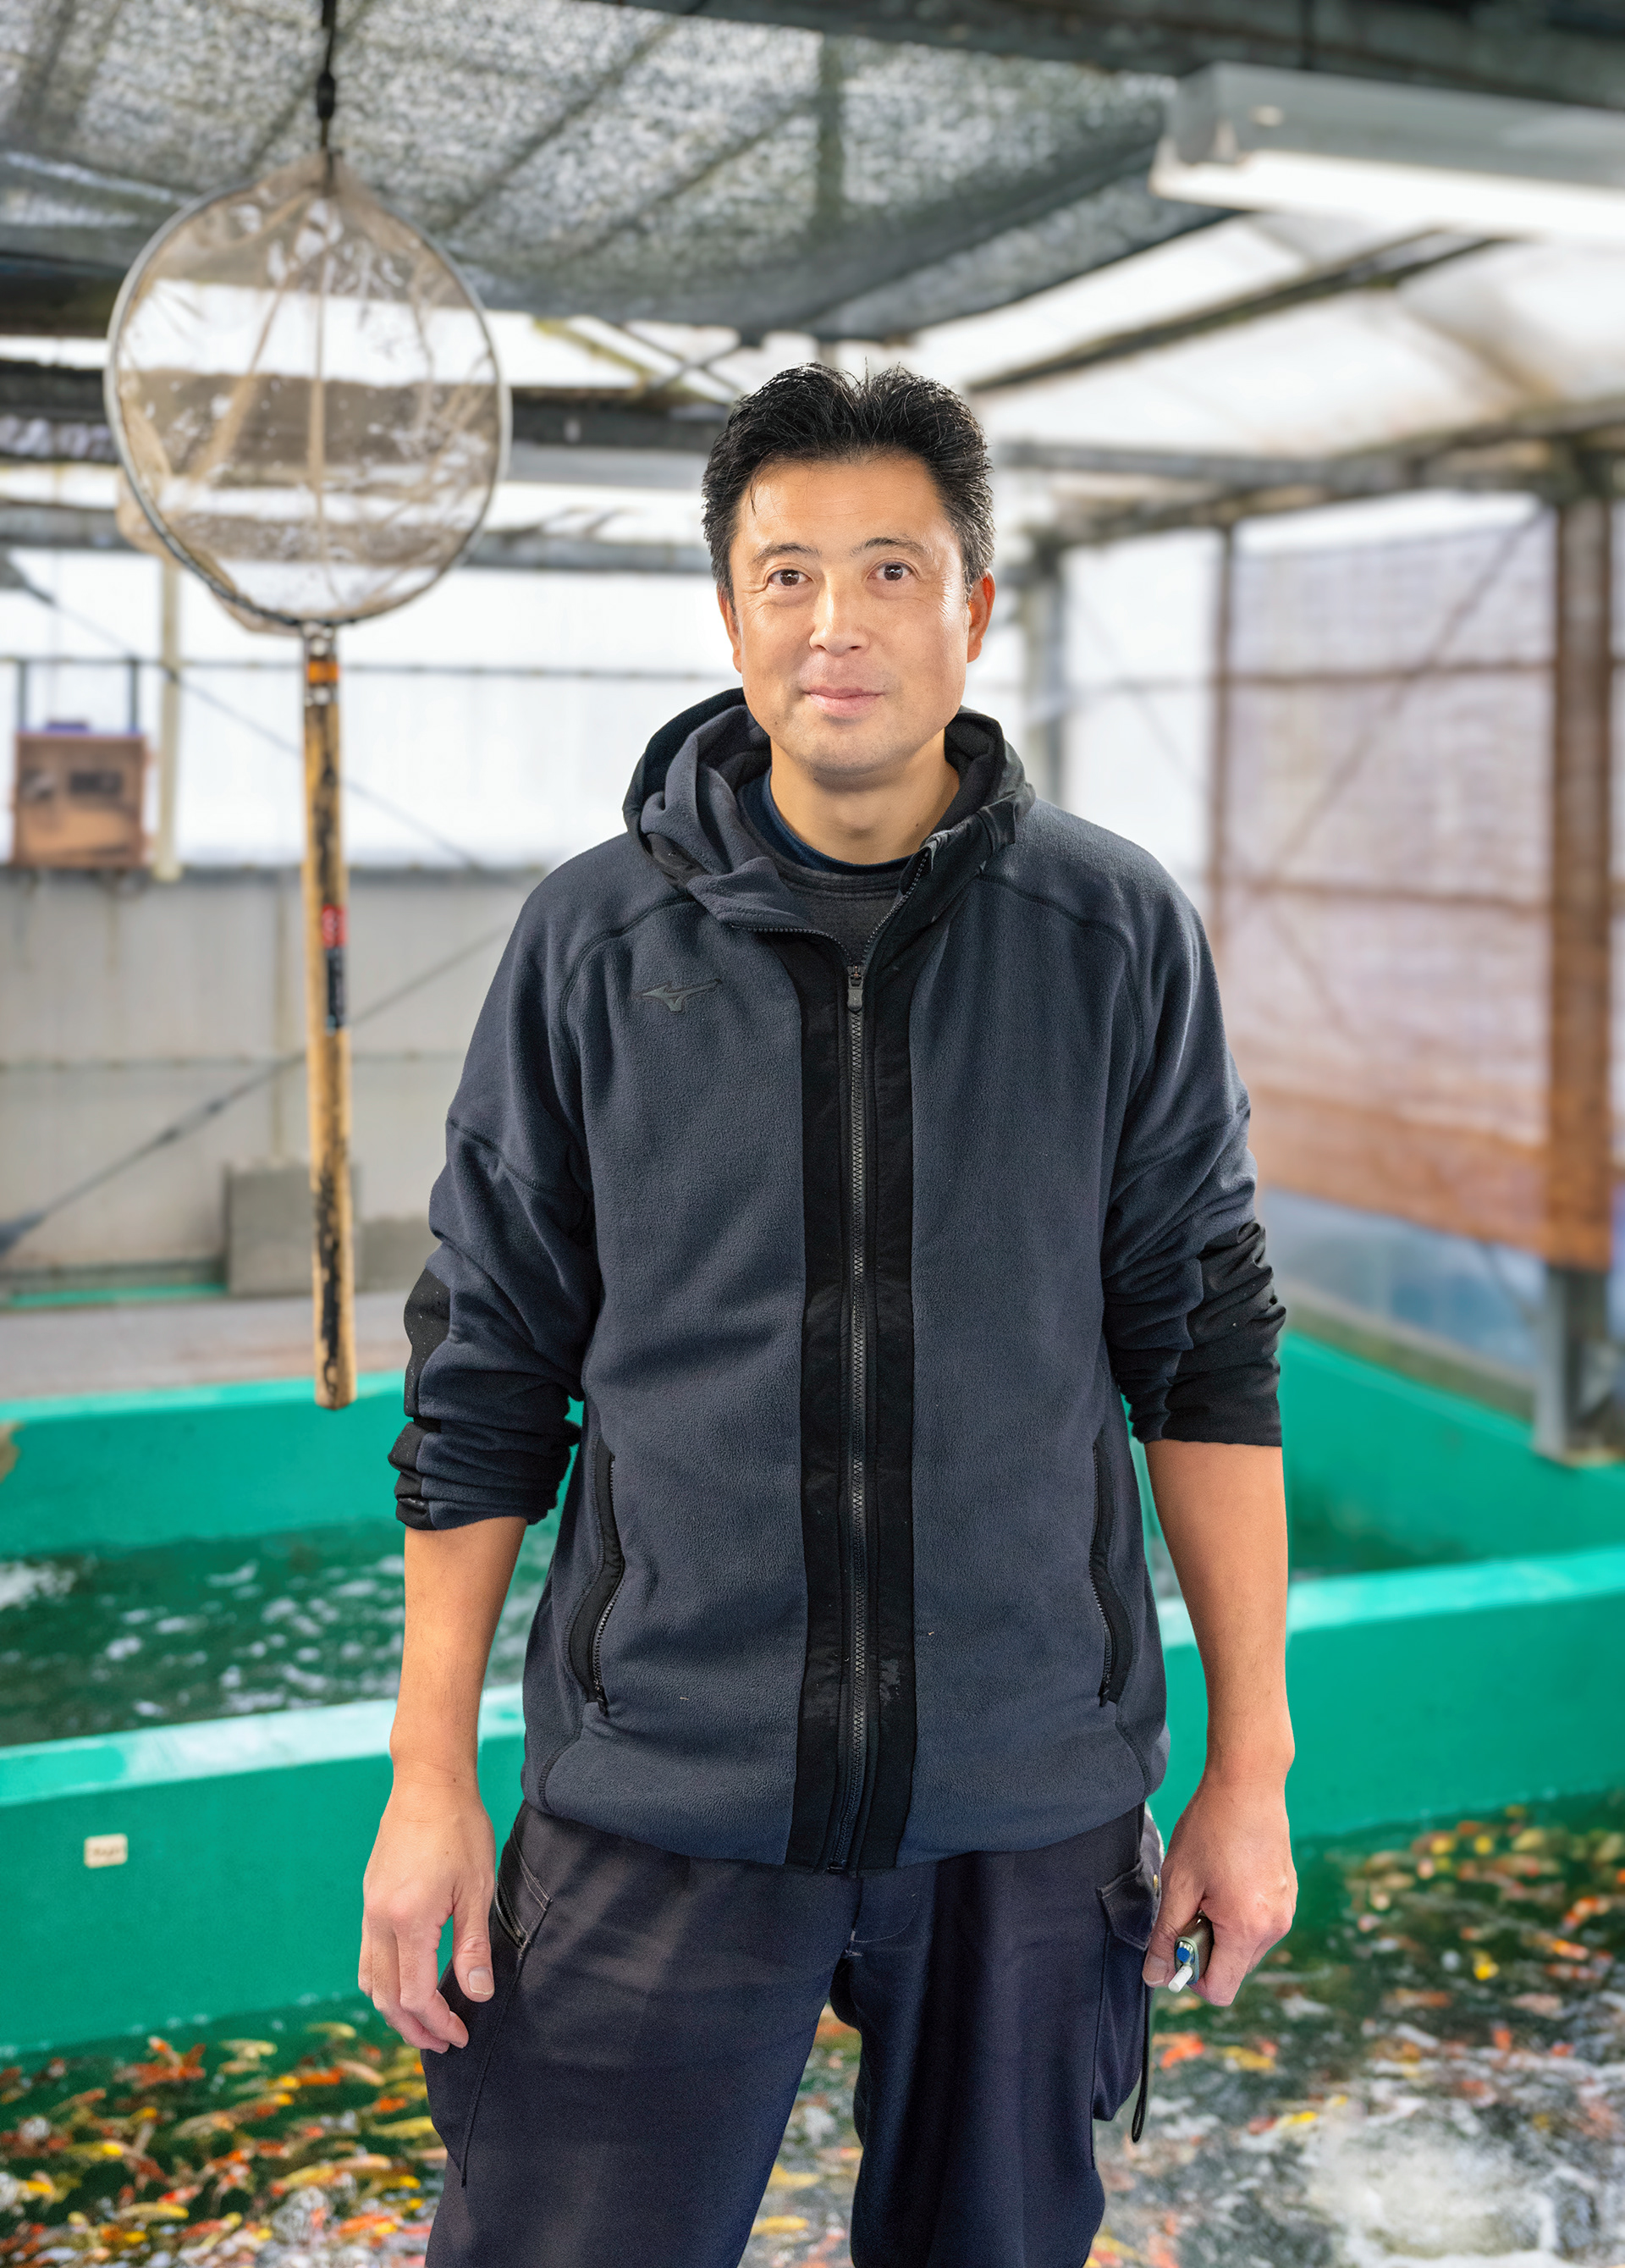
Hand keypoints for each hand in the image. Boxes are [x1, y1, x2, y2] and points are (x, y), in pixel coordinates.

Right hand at [359, 1777, 495, 2052]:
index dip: (437, 2023)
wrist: (428, 1784)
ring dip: (394, 2009)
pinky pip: (368, 1956)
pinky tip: (407, 1983)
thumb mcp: (477, 1889)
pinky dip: (384, 1982)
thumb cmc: (459, 1829)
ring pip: (370, 1980)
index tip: (461, 2035)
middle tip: (442, 2043)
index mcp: (407, 1920)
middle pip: (385, 1996)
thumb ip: (472, 1947)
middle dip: (413, 2027)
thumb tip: (477, 1995)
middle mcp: (379, 1920)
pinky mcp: (370, 1899)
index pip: (415, 1995)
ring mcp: (369, 1909)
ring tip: (425, 2023)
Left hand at [1141, 1773, 1295, 2006]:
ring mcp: (1287, 1911)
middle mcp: (1275, 1928)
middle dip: (1207, 1948)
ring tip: (1210, 1886)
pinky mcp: (1289, 1895)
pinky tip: (1228, 1876)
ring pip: (1246, 1947)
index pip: (1220, 1990)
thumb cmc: (1211, 1828)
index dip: (1192, 1976)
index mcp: (1247, 1929)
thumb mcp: (1178, 1882)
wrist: (1249, 1783)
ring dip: (1223, 1930)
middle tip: (1191, 1904)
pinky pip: (1260, 1924)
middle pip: (1234, 1969)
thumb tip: (1155, 1977)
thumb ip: (1166, 1936)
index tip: (1177, 1942)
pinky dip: (1240, 1914)